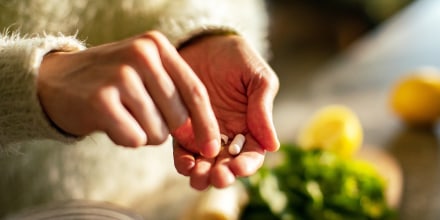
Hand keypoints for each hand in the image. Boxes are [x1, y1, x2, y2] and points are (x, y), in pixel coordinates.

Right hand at [38, 31, 220, 155]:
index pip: (195, 91)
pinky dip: (124, 138)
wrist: (55, 81)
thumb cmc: (110, 82)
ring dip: (143, 133)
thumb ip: (175, 93)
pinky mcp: (101, 100)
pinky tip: (109, 121)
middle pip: (178, 117)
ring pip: (157, 132)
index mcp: (156, 45)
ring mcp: (121, 76)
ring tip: (122, 114)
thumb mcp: (144, 72)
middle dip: (164, 128)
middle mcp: (141, 55)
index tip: (213, 147)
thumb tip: (204, 135)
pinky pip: (134, 139)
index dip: (207, 124)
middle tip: (138, 114)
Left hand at [173, 35, 279, 189]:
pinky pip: (182, 151)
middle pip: (227, 166)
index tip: (239, 167)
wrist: (204, 42)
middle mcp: (228, 136)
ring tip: (198, 177)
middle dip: (223, 176)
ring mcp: (203, 134)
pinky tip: (185, 164)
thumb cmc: (236, 58)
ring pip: (204, 164)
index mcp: (251, 127)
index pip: (251, 155)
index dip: (247, 165)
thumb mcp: (257, 78)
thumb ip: (263, 109)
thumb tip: (273, 146)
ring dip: (202, 175)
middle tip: (217, 177)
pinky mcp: (182, 129)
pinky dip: (183, 162)